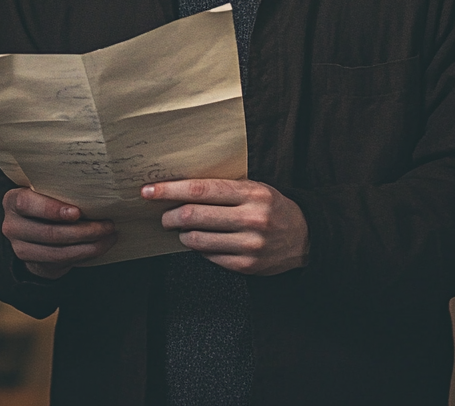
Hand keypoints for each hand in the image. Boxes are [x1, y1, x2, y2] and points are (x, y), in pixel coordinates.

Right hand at [2, 187, 116, 279]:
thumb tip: (94, 185)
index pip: (28, 204)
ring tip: (109, 235)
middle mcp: (12, 226)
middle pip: (49, 233)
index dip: (52, 210)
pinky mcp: (34, 264)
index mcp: (13, 201)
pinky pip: (63, 262)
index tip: (77, 212)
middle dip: (83, 230)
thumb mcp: (42, 188)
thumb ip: (57, 187)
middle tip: (107, 224)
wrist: (30, 224)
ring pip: (59, 252)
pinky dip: (85, 255)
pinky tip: (101, 245)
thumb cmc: (44, 197)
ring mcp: (21, 249)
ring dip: (89, 246)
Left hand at [142, 178, 309, 275]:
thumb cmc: (271, 207)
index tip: (149, 190)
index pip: (201, 189)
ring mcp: (249, 244)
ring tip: (182, 229)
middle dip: (170, 215)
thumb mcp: (253, 188)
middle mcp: (251, 218)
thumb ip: (222, 189)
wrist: (304, 236)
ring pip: (198, 240)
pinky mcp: (246, 266)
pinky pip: (209, 256)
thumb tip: (180, 190)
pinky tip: (203, 241)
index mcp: (251, 193)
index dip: (170, 190)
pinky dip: (200, 248)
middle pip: (194, 215)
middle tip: (164, 216)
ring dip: (182, 234)